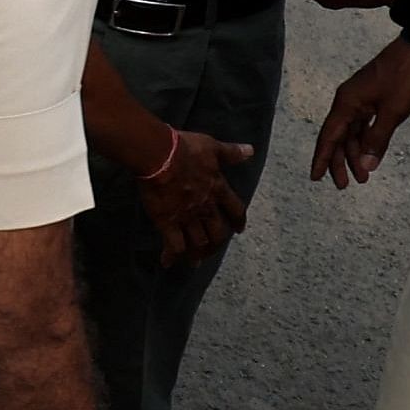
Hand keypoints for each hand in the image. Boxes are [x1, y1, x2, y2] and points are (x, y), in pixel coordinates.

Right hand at [134, 128, 256, 265]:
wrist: (159, 155)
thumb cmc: (185, 149)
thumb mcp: (211, 147)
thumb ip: (231, 153)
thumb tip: (251, 150)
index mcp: (218, 189)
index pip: (236, 210)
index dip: (238, 221)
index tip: (239, 230)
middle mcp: (206, 208)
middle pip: (218, 234)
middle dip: (216, 244)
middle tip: (212, 249)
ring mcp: (187, 217)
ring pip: (199, 243)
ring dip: (197, 254)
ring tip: (193, 261)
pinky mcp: (168, 222)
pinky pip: (174, 245)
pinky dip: (172, 255)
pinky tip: (167, 262)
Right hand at [313, 38, 409, 187]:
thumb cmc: (402, 78)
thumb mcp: (392, 113)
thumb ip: (378, 140)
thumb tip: (366, 165)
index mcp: (347, 104)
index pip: (329, 136)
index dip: (322, 158)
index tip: (316, 177)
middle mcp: (348, 102)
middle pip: (338, 137)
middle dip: (340, 161)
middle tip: (344, 184)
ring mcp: (359, 100)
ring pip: (351, 132)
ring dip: (356, 153)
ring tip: (364, 176)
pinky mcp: (371, 99)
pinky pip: (362, 125)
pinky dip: (365, 141)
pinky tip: (371, 154)